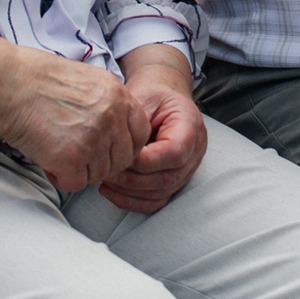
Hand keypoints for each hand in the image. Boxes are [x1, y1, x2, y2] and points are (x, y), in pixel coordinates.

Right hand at [0, 42, 150, 193]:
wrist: (11, 87)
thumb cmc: (40, 82)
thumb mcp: (89, 81)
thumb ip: (109, 105)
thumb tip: (118, 130)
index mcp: (118, 96)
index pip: (141, 134)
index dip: (125, 146)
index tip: (108, 149)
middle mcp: (112, 117)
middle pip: (124, 159)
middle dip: (103, 163)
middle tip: (80, 156)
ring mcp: (94, 138)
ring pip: (100, 174)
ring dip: (80, 170)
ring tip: (57, 153)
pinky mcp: (72, 158)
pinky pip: (76, 183)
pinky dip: (62, 178)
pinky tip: (49, 162)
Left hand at [99, 48, 207, 214]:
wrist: (162, 99)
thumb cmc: (152, 96)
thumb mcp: (143, 98)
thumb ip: (134, 122)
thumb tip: (115, 148)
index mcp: (190, 126)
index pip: (174, 153)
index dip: (145, 160)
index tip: (119, 155)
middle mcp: (194, 152)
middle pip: (166, 179)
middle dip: (131, 179)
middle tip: (106, 170)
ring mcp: (186, 171)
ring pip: (159, 194)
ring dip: (128, 192)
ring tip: (105, 179)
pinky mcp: (173, 182)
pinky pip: (155, 202)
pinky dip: (131, 202)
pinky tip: (110, 190)